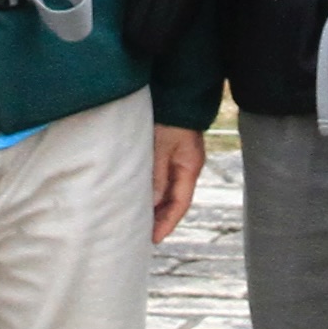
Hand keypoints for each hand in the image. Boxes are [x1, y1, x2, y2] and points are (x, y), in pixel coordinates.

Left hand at [149, 125, 205, 244]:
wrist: (174, 90)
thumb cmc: (169, 115)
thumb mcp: (162, 145)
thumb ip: (158, 173)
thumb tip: (153, 203)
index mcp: (190, 166)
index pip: (180, 203)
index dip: (168, 222)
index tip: (154, 239)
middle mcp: (186, 166)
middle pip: (174, 200)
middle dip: (160, 219)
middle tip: (142, 236)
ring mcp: (177, 159)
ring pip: (166, 190)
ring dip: (154, 205)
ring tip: (137, 221)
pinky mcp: (166, 152)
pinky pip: (160, 179)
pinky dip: (151, 191)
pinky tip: (138, 197)